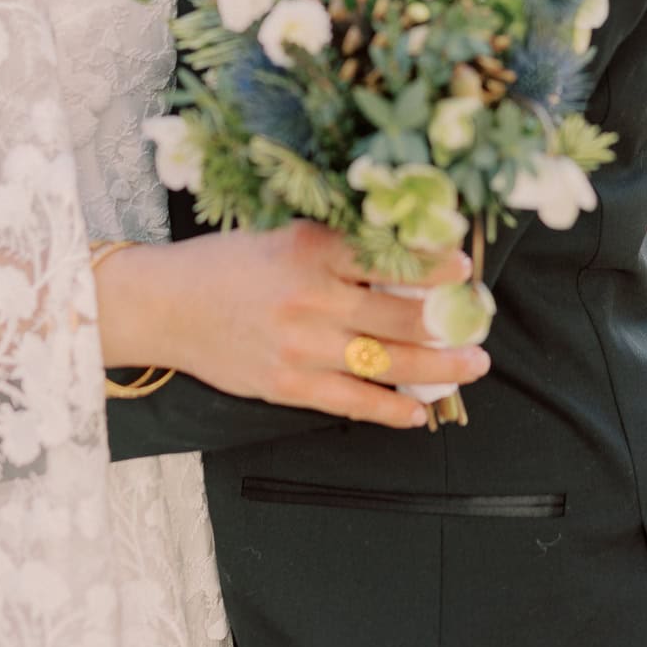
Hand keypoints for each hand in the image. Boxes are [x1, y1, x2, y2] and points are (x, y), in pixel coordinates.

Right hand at [101, 222, 491, 430]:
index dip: (434, 265)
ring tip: (473, 364)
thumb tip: (401, 252)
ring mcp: (300, 347)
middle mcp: (310, 297)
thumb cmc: (227, 263)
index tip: (464, 267)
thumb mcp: (282, 234)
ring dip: (439, 367)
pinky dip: (389, 409)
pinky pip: (351, 403)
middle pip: (400, 314)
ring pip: (386, 361)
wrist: (166, 304)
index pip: (388, 257)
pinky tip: (417, 412)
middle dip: (450, 320)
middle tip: (480, 320)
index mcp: (310, 248)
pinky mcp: (287, 386)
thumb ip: (335, 245)